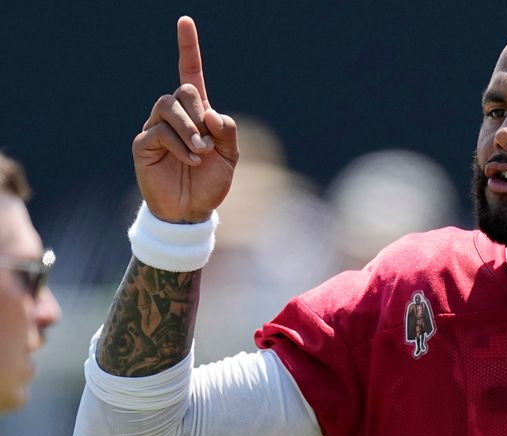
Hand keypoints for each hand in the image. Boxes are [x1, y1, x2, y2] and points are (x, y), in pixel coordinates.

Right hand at [132, 16, 237, 223]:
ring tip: (201, 151)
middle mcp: (174, 116)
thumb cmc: (211, 182)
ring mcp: (156, 128)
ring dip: (189, 128)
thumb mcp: (230, 157)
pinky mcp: (144, 144)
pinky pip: (160, 131)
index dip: (188, 48)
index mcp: (197, 114)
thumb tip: (211, 113)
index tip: (185, 21)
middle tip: (209, 140)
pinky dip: (181, 145)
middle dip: (199, 111)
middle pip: (183, 90)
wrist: (192, 211)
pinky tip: (191, 160)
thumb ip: (227, 132)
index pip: (190, 74)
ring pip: (168, 106)